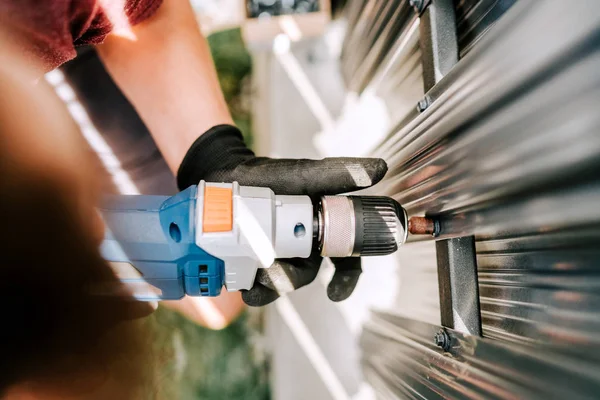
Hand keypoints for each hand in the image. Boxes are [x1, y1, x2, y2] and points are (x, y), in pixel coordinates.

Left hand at [177, 125, 387, 305]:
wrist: (226, 173)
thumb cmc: (270, 174)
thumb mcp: (304, 174)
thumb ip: (339, 174)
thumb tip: (379, 169)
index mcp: (322, 230)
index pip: (344, 260)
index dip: (346, 278)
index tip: (336, 292)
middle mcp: (301, 247)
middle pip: (305, 275)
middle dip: (291, 280)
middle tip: (274, 275)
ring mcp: (275, 255)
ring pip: (279, 282)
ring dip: (268, 287)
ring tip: (253, 282)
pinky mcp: (250, 260)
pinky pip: (253, 281)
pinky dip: (247, 285)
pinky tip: (241, 283)